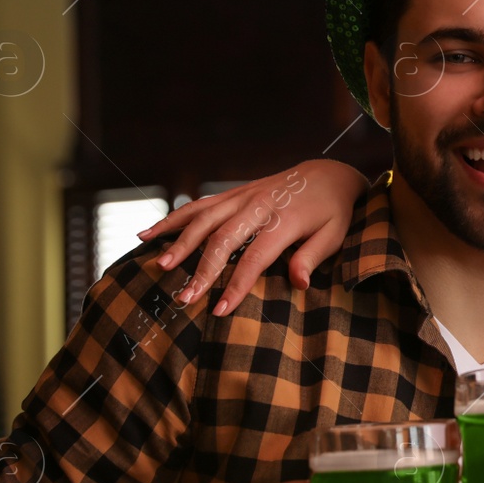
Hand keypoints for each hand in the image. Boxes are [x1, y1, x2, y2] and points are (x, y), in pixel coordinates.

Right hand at [138, 159, 366, 314]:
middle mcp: (259, 205)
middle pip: (222, 239)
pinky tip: (149, 233)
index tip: (220, 310)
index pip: (255, 257)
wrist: (329, 173)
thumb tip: (298, 284)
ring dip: (179, 242)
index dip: (236, 284)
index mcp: (284, 220)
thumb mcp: (334, 235)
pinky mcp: (234, 193)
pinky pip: (199, 206)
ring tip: (158, 266)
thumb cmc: (333, 211)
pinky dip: (173, 218)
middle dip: (201, 270)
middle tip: (184, 298)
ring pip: (203, 218)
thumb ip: (312, 257)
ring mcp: (243, 196)